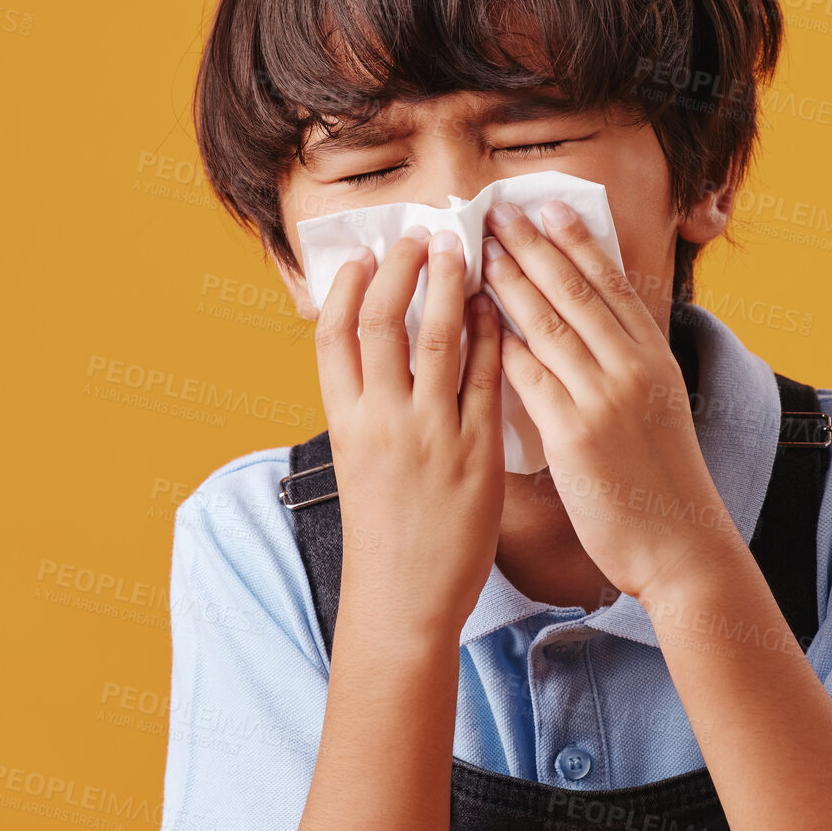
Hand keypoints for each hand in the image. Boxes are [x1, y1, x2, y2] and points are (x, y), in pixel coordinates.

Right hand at [313, 226, 504, 636]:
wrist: (405, 597)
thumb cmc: (382, 529)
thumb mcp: (357, 461)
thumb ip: (366, 406)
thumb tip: (380, 350)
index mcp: (343, 422)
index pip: (333, 334)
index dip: (347, 285)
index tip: (368, 252)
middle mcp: (381, 421)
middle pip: (383, 322)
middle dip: (403, 268)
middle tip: (424, 234)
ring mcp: (430, 434)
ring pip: (438, 339)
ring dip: (451, 286)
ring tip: (463, 251)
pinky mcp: (476, 451)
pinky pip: (486, 377)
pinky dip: (490, 334)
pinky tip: (499, 307)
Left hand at [481, 200, 738, 603]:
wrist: (683, 547)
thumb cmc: (664, 488)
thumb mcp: (659, 412)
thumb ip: (627, 372)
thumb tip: (593, 338)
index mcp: (655, 359)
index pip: (613, 284)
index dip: (577, 241)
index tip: (548, 207)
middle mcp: (634, 368)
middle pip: (577, 291)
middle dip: (534, 245)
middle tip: (498, 210)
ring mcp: (606, 398)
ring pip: (549, 324)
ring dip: (510, 281)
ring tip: (480, 249)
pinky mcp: (576, 434)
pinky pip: (529, 376)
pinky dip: (499, 343)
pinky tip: (472, 319)